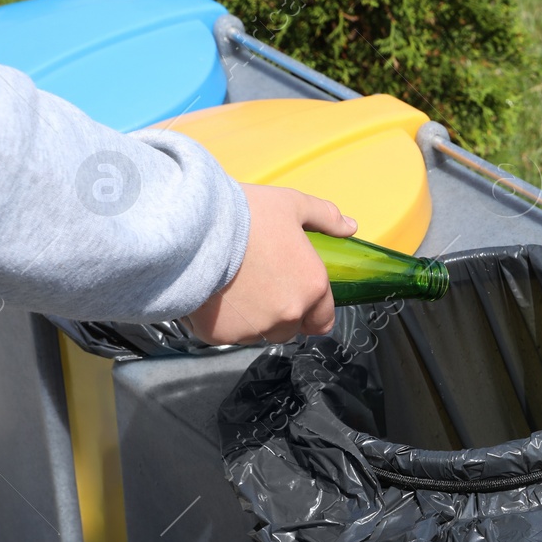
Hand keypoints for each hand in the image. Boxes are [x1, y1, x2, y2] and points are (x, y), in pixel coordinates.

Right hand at [187, 184, 357, 344]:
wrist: (191, 228)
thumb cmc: (244, 214)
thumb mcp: (292, 205)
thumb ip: (326, 218)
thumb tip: (351, 227)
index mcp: (312, 287)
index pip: (322, 320)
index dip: (311, 310)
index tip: (294, 294)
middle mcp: (288, 315)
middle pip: (289, 328)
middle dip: (278, 312)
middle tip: (257, 282)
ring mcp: (254, 329)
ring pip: (258, 333)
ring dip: (251, 318)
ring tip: (233, 286)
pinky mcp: (221, 335)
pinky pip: (226, 333)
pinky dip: (221, 320)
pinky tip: (212, 293)